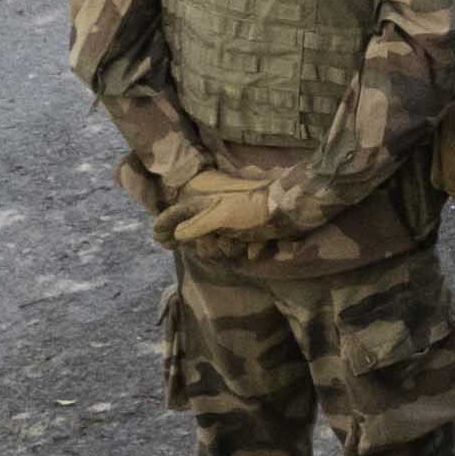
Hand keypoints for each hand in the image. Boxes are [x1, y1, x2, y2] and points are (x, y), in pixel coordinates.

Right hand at [161, 166, 290, 260]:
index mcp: (208, 206)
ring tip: (245, 239)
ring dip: (233, 247)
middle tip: (223, 238)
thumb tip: (178, 235)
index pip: (179, 215)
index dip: (166, 226)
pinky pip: (244, 250)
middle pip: (201, 240)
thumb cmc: (253, 209)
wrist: (292, 211)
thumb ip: (197, 225)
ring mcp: (237, 225)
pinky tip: (258, 246)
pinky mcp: (254, 234)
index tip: (162, 240)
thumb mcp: (222, 215)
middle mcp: (219, 215)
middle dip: (211, 245)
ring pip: (222, 248)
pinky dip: (252, 249)